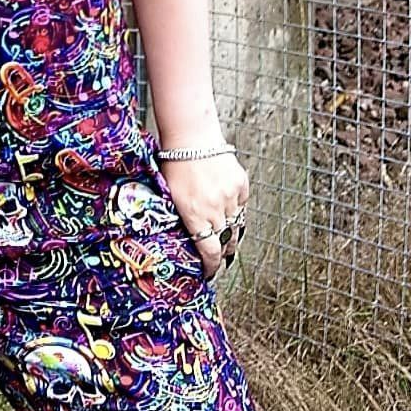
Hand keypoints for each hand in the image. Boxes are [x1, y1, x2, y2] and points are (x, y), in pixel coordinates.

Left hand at [158, 151, 248, 279]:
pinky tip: (226, 207)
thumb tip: (186, 238)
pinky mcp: (240, 184)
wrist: (191, 137)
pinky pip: (241, 205)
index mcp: (194, 214)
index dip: (211, 267)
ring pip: (237, 226)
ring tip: (224, 235)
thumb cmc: (173, 164)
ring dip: (231, 233)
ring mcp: (230, 196)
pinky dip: (235, 210)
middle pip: (227, 242)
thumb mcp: (169, 196)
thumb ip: (181, 217)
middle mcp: (215, 209)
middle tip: (217, 257)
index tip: (209, 272)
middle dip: (222, 252)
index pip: (210, 252)